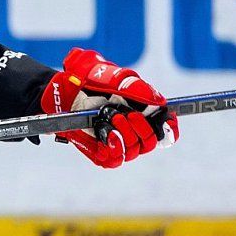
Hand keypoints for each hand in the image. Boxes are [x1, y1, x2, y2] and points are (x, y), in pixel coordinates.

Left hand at [40, 49, 178, 168]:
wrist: (65, 91)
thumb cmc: (92, 81)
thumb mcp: (113, 77)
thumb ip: (135, 87)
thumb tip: (158, 100)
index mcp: (144, 114)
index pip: (167, 129)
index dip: (171, 127)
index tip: (166, 120)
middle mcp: (135, 131)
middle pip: (153, 141)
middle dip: (143, 128)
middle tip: (127, 114)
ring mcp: (120, 143)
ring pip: (135, 149)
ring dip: (126, 133)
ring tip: (111, 116)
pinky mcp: (103, 153)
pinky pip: (116, 158)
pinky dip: (115, 145)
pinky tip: (108, 132)